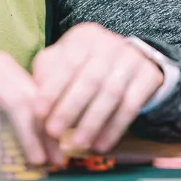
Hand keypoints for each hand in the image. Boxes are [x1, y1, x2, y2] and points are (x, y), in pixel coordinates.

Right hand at [0, 34, 54, 167]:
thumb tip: (19, 134)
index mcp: (6, 66)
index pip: (38, 94)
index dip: (52, 121)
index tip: (58, 147)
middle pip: (34, 99)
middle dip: (47, 131)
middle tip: (55, 159)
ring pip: (16, 103)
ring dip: (27, 135)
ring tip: (34, 160)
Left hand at [32, 23, 163, 152]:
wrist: (129, 60)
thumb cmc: (84, 65)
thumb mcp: (62, 61)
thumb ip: (46, 76)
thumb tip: (32, 99)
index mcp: (84, 36)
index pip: (66, 62)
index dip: (52, 89)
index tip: (38, 113)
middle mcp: (110, 43)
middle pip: (90, 79)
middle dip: (70, 108)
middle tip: (54, 133)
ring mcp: (132, 58)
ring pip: (112, 93)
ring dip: (93, 122)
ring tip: (78, 144)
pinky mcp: (148, 75)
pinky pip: (131, 106)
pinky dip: (115, 128)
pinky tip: (101, 144)